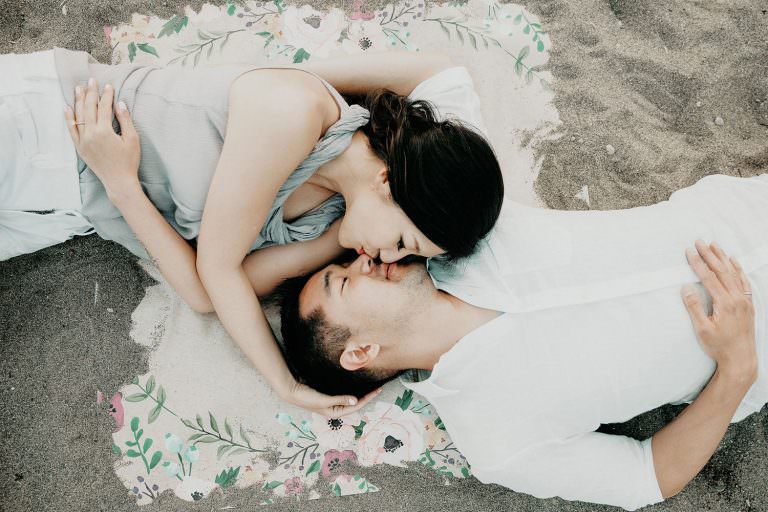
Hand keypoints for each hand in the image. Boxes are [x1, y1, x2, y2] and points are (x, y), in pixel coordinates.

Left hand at [64, 78, 139, 199]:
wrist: (119, 181)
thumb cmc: (129, 161)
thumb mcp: (132, 139)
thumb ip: (125, 120)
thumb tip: (119, 103)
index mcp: (104, 131)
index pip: (104, 107)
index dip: (107, 95)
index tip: (109, 86)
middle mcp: (90, 134)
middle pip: (89, 108)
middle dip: (91, 93)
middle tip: (91, 81)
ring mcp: (83, 141)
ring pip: (78, 116)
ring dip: (78, 101)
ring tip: (78, 89)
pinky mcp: (80, 147)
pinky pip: (71, 130)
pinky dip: (69, 118)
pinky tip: (67, 108)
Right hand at [284, 380, 382, 417]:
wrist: (292, 391)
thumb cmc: (307, 398)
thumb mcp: (324, 400)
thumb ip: (340, 400)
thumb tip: (356, 401)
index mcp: (335, 413)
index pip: (356, 406)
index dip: (367, 399)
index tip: (376, 391)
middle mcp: (335, 409)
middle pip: (355, 404)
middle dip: (367, 397)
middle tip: (378, 389)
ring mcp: (332, 403)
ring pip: (351, 399)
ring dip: (361, 394)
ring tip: (371, 388)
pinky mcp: (328, 396)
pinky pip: (344, 395)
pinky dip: (352, 391)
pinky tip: (357, 387)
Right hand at [681, 240, 756, 381]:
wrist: (741, 359)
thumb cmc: (720, 346)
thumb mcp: (702, 329)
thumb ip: (694, 307)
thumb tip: (686, 288)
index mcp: (725, 303)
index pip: (708, 277)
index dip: (698, 263)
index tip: (689, 251)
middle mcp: (737, 299)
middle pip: (722, 271)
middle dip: (709, 255)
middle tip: (699, 241)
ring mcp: (745, 301)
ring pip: (733, 273)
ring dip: (723, 258)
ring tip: (714, 245)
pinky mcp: (748, 304)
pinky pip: (744, 282)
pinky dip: (738, 269)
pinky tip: (733, 261)